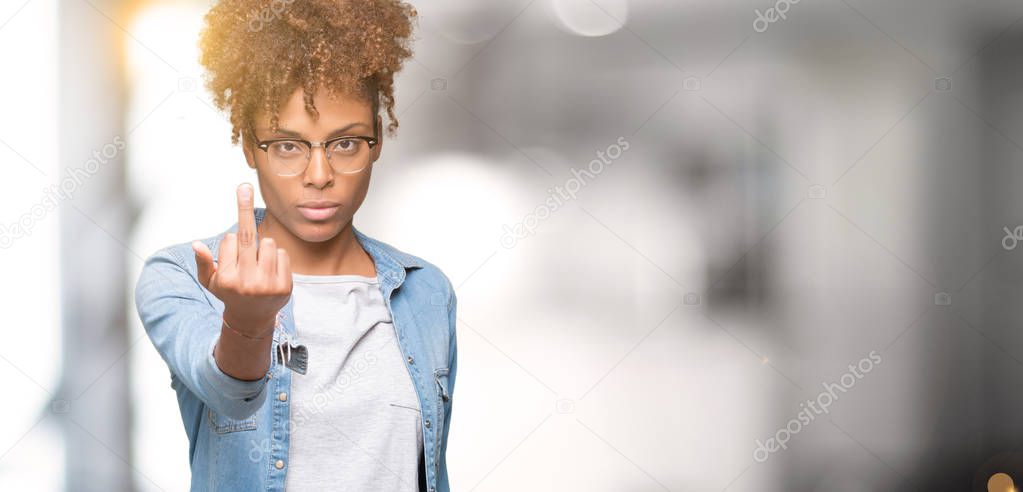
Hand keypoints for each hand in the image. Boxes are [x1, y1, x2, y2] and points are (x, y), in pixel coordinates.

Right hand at [193, 183, 291, 337]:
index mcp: (227, 278)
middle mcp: (247, 282)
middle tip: (243, 186)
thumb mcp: (210, 282)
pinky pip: (283, 254)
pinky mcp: (285, 286)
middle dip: (244, 207)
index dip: (231, 242)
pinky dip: (277, 258)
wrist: (252, 319)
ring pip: (269, 243)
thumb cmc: (229, 294)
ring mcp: (267, 285)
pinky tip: (270, 271)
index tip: (232, 245)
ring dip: (264, 247)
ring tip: (258, 264)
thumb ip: (204, 263)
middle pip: (249, 237)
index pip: (230, 240)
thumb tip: (196, 243)